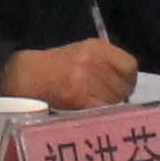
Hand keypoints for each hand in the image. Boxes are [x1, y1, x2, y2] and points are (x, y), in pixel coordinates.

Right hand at [0, 39, 139, 108]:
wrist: (29, 75)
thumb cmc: (58, 65)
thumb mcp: (84, 53)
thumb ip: (106, 62)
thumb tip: (127, 83)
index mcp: (96, 47)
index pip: (130, 66)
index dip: (129, 80)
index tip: (123, 86)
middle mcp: (93, 61)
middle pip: (123, 87)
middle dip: (120, 96)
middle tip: (109, 100)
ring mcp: (85, 80)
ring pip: (114, 100)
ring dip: (110, 106)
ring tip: (97, 106)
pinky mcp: (78, 98)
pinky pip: (100, 110)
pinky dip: (99, 113)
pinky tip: (90, 111)